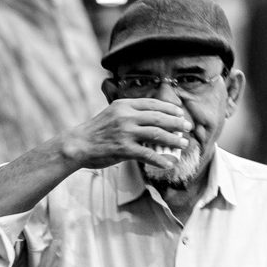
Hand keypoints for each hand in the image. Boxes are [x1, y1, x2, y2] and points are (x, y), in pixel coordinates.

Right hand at [63, 99, 192, 172]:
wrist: (78, 144)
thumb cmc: (96, 131)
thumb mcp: (112, 113)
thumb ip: (130, 113)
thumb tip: (152, 118)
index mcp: (124, 105)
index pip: (153, 104)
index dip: (170, 108)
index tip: (180, 113)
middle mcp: (126, 116)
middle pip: (159, 118)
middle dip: (177, 123)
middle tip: (188, 127)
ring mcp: (125, 132)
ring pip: (157, 135)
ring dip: (173, 140)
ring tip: (183, 144)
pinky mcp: (124, 149)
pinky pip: (147, 154)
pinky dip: (160, 159)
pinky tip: (169, 163)